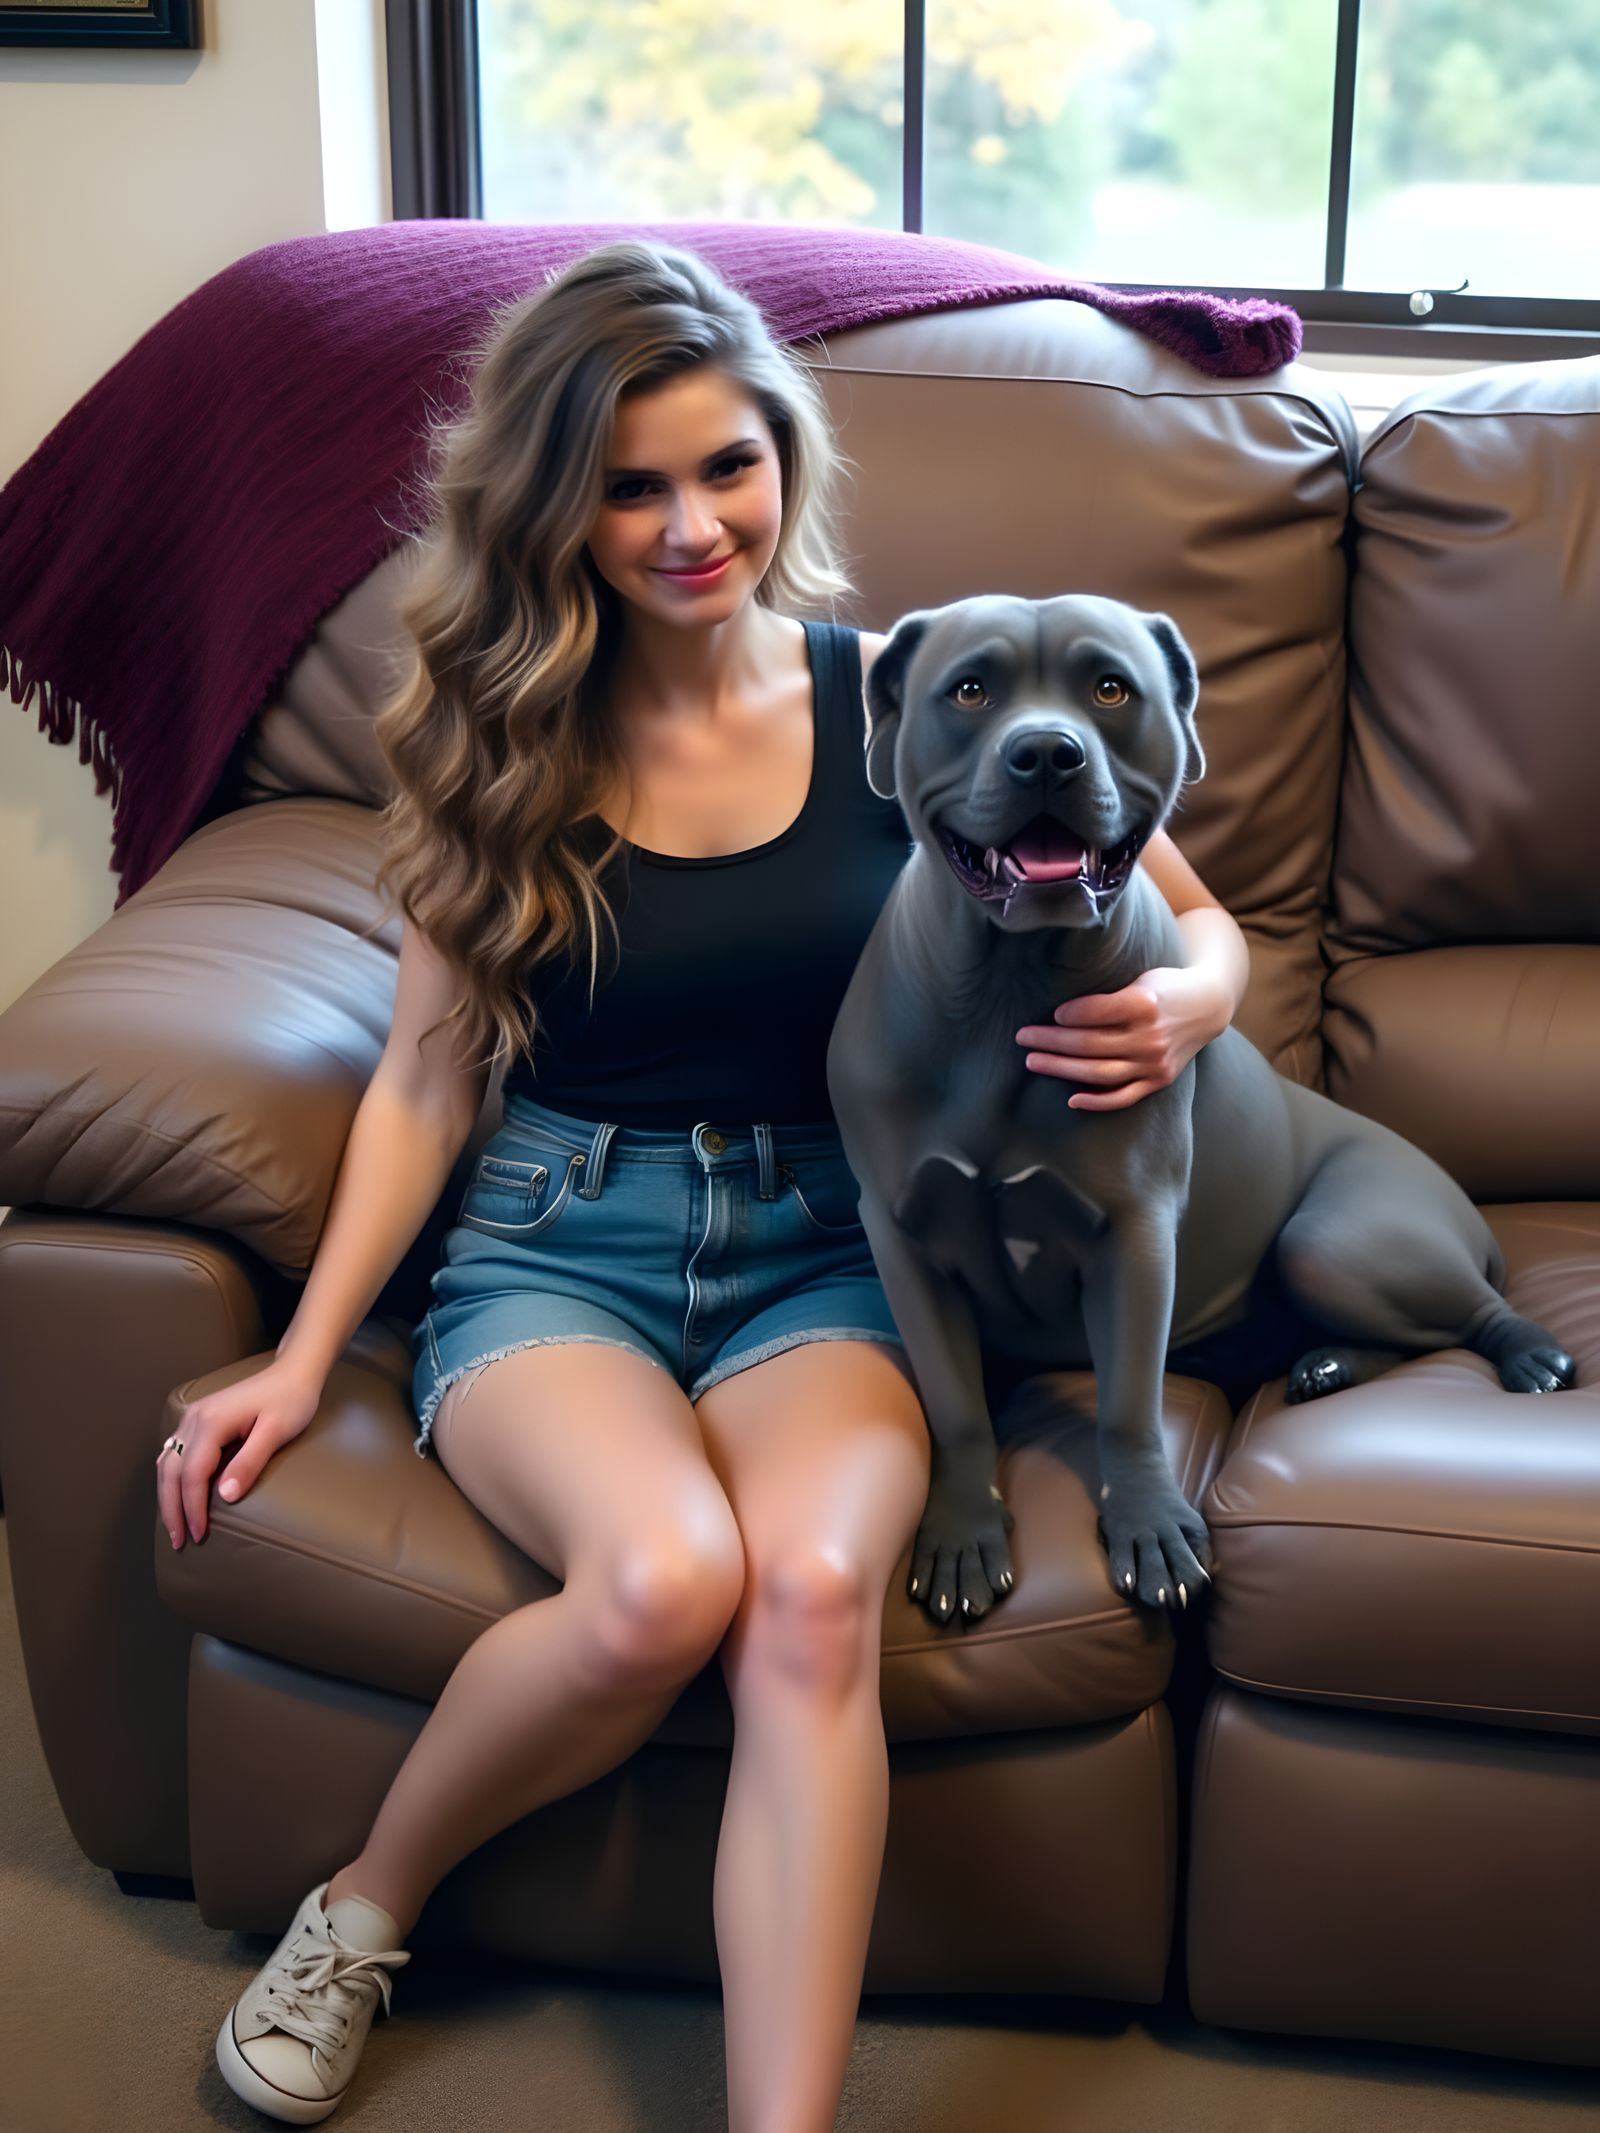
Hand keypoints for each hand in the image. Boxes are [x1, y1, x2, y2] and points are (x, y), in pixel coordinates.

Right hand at [157, 1357, 323, 1550]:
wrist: (293, 1373)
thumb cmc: (290, 1401)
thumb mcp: (276, 1432)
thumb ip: (249, 1462)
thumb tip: (224, 1496)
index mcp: (211, 1422)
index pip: (192, 1474)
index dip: (193, 1508)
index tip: (199, 1535)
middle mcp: (194, 1419)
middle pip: (171, 1471)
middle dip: (172, 1509)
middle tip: (180, 1542)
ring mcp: (193, 1418)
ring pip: (167, 1463)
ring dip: (168, 1497)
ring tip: (176, 1527)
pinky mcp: (198, 1421)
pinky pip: (174, 1454)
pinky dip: (172, 1480)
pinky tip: (178, 1497)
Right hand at [908, 1443, 1016, 1627]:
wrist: (958, 1459)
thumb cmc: (981, 1492)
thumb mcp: (999, 1511)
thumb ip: (1002, 1536)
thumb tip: (1003, 1566)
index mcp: (991, 1530)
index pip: (996, 1555)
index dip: (998, 1573)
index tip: (999, 1590)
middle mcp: (969, 1535)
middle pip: (971, 1566)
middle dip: (971, 1590)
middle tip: (971, 1611)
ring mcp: (945, 1535)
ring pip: (944, 1568)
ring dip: (943, 1591)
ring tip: (943, 1612)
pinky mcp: (925, 1533)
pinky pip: (921, 1558)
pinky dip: (919, 1576)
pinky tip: (917, 1594)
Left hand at [1017, 967, 1229, 1111]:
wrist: (1208, 1006)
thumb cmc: (1164, 988)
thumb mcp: (1140, 979)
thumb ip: (1108, 998)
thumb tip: (1062, 1014)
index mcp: (1144, 1003)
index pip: (1095, 1012)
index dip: (1068, 1014)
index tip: (1051, 1014)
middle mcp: (1150, 1036)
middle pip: (1089, 1043)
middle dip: (1050, 1041)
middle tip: (1022, 1037)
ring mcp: (1155, 1062)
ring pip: (1099, 1071)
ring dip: (1061, 1068)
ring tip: (1033, 1061)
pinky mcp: (1159, 1080)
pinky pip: (1123, 1096)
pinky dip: (1097, 1101)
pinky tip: (1072, 1099)